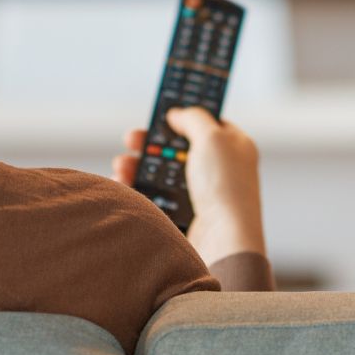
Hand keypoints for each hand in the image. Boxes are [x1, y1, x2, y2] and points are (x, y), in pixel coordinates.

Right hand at [112, 107, 265, 265]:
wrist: (224, 241)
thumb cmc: (225, 187)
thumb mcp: (212, 137)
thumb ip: (193, 118)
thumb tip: (178, 113)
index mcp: (234, 147)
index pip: (209, 125)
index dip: (184, 118)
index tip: (162, 115)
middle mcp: (221, 170)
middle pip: (179, 149)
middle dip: (151, 143)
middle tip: (131, 139)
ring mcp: (203, 194)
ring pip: (164, 174)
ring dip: (139, 166)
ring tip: (121, 165)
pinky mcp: (187, 216)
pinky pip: (158, 198)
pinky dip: (140, 189)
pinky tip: (124, 184)